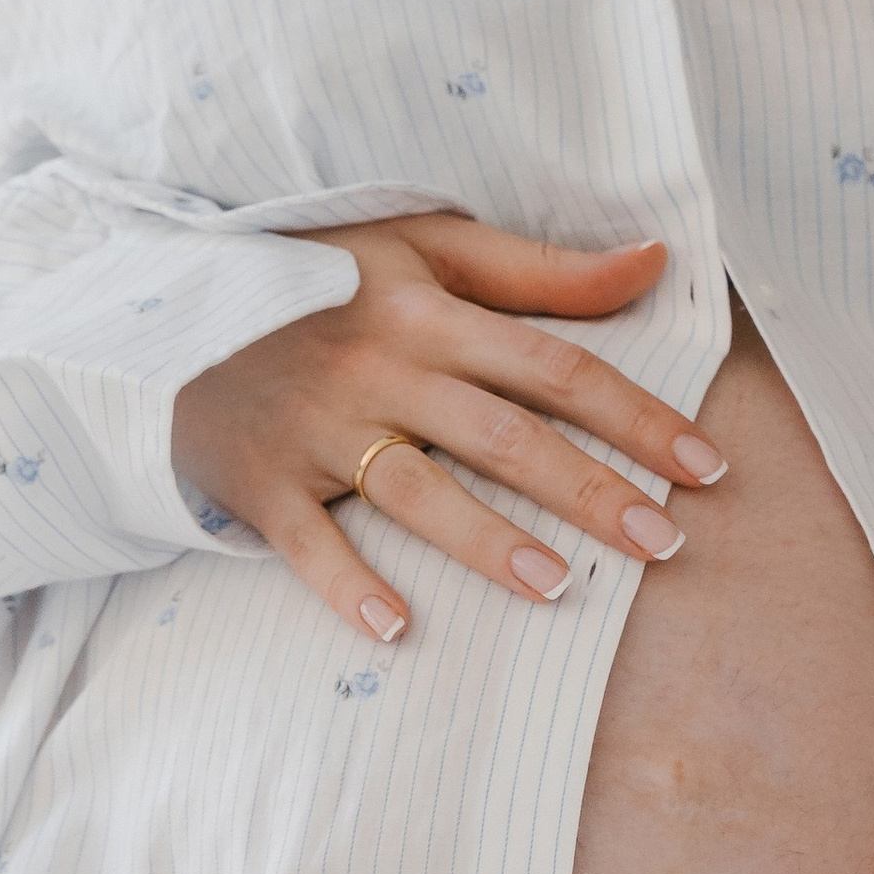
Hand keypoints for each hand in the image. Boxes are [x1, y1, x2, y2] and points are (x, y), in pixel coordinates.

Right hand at [172, 214, 724, 644]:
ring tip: (557, 588)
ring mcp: (320, 431)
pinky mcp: (262, 482)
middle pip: (505, 438)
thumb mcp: (427, 245)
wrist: (167, 303)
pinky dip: (346, 585)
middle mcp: (384, 372)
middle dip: (591, 492)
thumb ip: (542, 268)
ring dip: (488, 543)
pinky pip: (306, 543)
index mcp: (432, 314)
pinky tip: (395, 627)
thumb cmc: (321, 272)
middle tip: (665, 542)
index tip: (705, 464)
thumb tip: (655, 261)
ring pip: (419, 492)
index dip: (637, 416)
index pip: (557, 368)